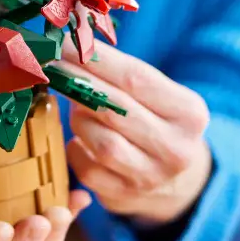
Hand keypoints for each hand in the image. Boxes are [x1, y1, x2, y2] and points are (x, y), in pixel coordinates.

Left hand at [59, 38, 212, 223]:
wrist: (177, 182)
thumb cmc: (157, 121)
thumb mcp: (159, 95)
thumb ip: (121, 72)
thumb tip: (70, 44)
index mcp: (189, 113)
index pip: (135, 78)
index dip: (95, 59)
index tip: (64, 42)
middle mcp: (176, 148)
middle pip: (115, 109)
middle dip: (77, 83)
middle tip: (50, 65)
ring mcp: (152, 178)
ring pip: (101, 142)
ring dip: (79, 119)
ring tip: (76, 105)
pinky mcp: (126, 198)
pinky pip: (87, 170)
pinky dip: (76, 149)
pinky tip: (79, 138)